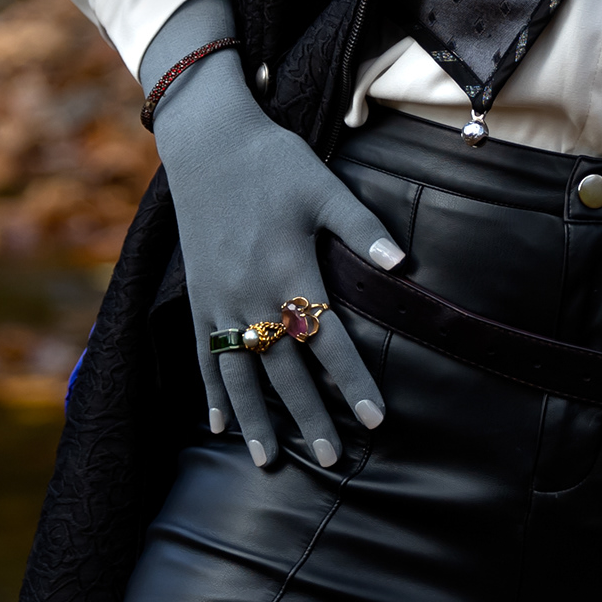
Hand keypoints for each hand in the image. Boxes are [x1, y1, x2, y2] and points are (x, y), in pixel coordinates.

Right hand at [141, 0, 398, 468]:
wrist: (207, 138)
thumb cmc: (274, 160)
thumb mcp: (323, 185)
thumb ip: (362, 227)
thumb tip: (404, 264)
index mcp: (287, 266)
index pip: (327, 338)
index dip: (352, 381)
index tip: (376, 420)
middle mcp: (249, 291)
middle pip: (284, 367)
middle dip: (309, 416)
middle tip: (332, 459)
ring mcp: (217, 298)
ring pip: (239, 372)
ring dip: (257, 419)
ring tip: (271, 463)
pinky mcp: (197, 296)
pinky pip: (204, 355)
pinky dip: (213, 392)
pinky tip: (221, 426)